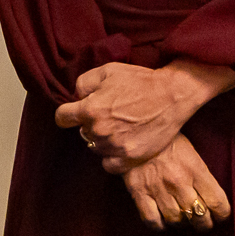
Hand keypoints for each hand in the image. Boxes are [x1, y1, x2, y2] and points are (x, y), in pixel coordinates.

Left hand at [56, 58, 234, 170]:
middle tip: (110, 115)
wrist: (172, 95)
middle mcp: (99, 130)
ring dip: (103, 139)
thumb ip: (83, 83)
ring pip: (96, 147)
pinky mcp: (130, 158)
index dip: (67, 113)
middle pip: (82, 132)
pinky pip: (109, 164)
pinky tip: (123, 143)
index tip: (75, 112)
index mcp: (90, 109)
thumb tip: (76, 97)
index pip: (62, 118)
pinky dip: (113, 156)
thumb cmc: (140, 81)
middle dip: (91, 124)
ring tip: (121, 127)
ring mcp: (115, 146)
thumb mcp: (107, 71)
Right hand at [121, 135, 229, 230]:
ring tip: (183, 219)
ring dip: (182, 223)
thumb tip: (210, 194)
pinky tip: (162, 221)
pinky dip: (159, 225)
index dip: (222, 214)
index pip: (217, 201)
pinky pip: (152, 220)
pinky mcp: (139, 192)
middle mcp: (178, 181)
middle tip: (204, 222)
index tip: (221, 215)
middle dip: (205, 223)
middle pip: (200, 216)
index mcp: (195, 168)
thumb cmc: (164, 138)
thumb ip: (200, 172)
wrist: (132, 128)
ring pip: (177, 220)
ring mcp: (158, 189)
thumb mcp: (189, 149)